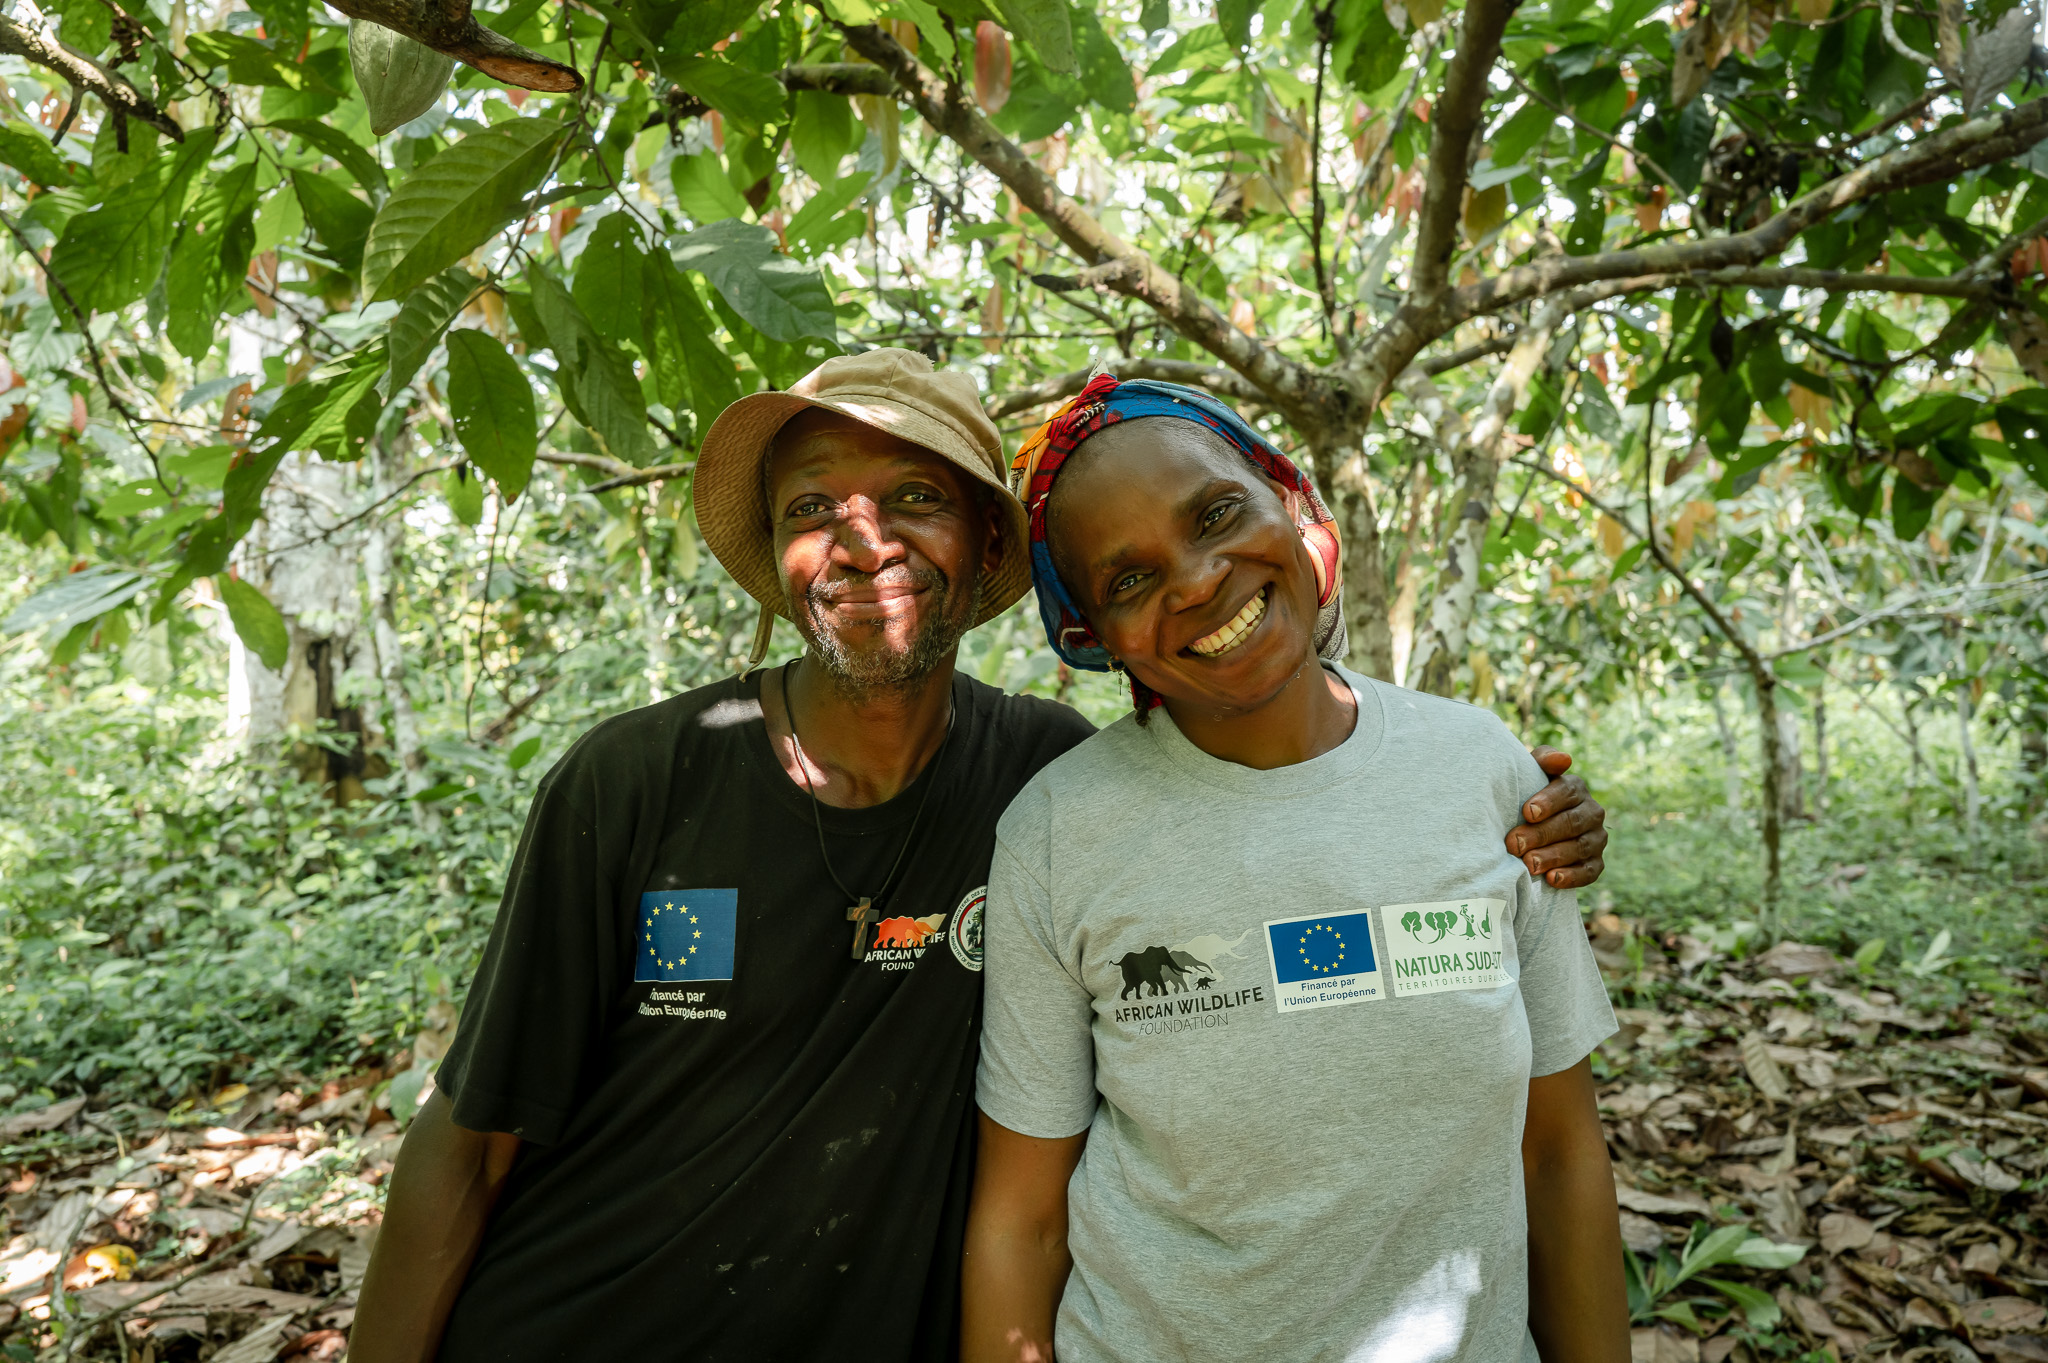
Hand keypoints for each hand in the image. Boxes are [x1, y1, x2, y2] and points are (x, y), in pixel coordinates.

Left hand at [1505, 747, 1606, 888]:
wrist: (1530, 828)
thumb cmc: (1527, 797)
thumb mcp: (1531, 773)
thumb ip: (1543, 760)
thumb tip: (1563, 759)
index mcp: (1576, 788)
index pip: (1567, 792)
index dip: (1548, 802)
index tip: (1527, 812)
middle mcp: (1592, 812)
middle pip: (1571, 822)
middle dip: (1542, 834)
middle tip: (1514, 843)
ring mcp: (1596, 839)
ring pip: (1580, 847)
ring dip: (1553, 856)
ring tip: (1529, 864)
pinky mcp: (1596, 863)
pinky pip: (1589, 872)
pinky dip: (1572, 877)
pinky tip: (1551, 880)